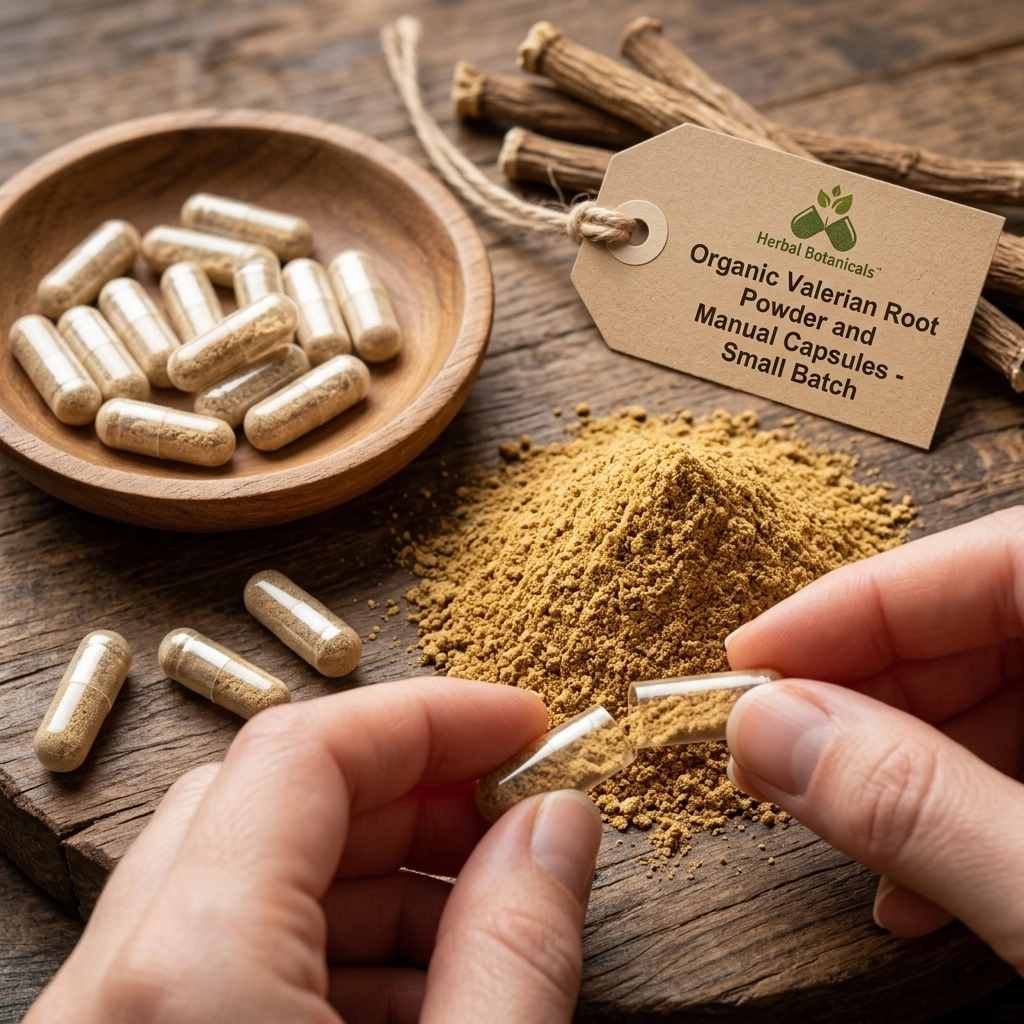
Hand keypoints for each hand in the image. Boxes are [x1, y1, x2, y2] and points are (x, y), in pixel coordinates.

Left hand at [26, 678, 602, 1022]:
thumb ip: (517, 951)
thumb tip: (558, 822)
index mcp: (190, 977)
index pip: (306, 748)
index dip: (431, 715)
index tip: (524, 723)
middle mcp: (113, 990)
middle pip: (269, 800)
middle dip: (407, 792)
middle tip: (509, 820)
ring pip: (244, 877)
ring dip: (377, 873)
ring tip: (483, 918)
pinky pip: (220, 961)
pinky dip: (328, 948)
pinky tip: (420, 996)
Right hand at [725, 507, 1023, 968]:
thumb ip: (919, 804)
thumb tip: (766, 728)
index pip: (989, 560)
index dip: (855, 602)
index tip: (748, 656)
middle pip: (983, 624)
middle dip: (863, 694)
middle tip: (767, 747)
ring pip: (1001, 694)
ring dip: (902, 768)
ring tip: (829, 826)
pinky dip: (962, 814)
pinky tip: (917, 885)